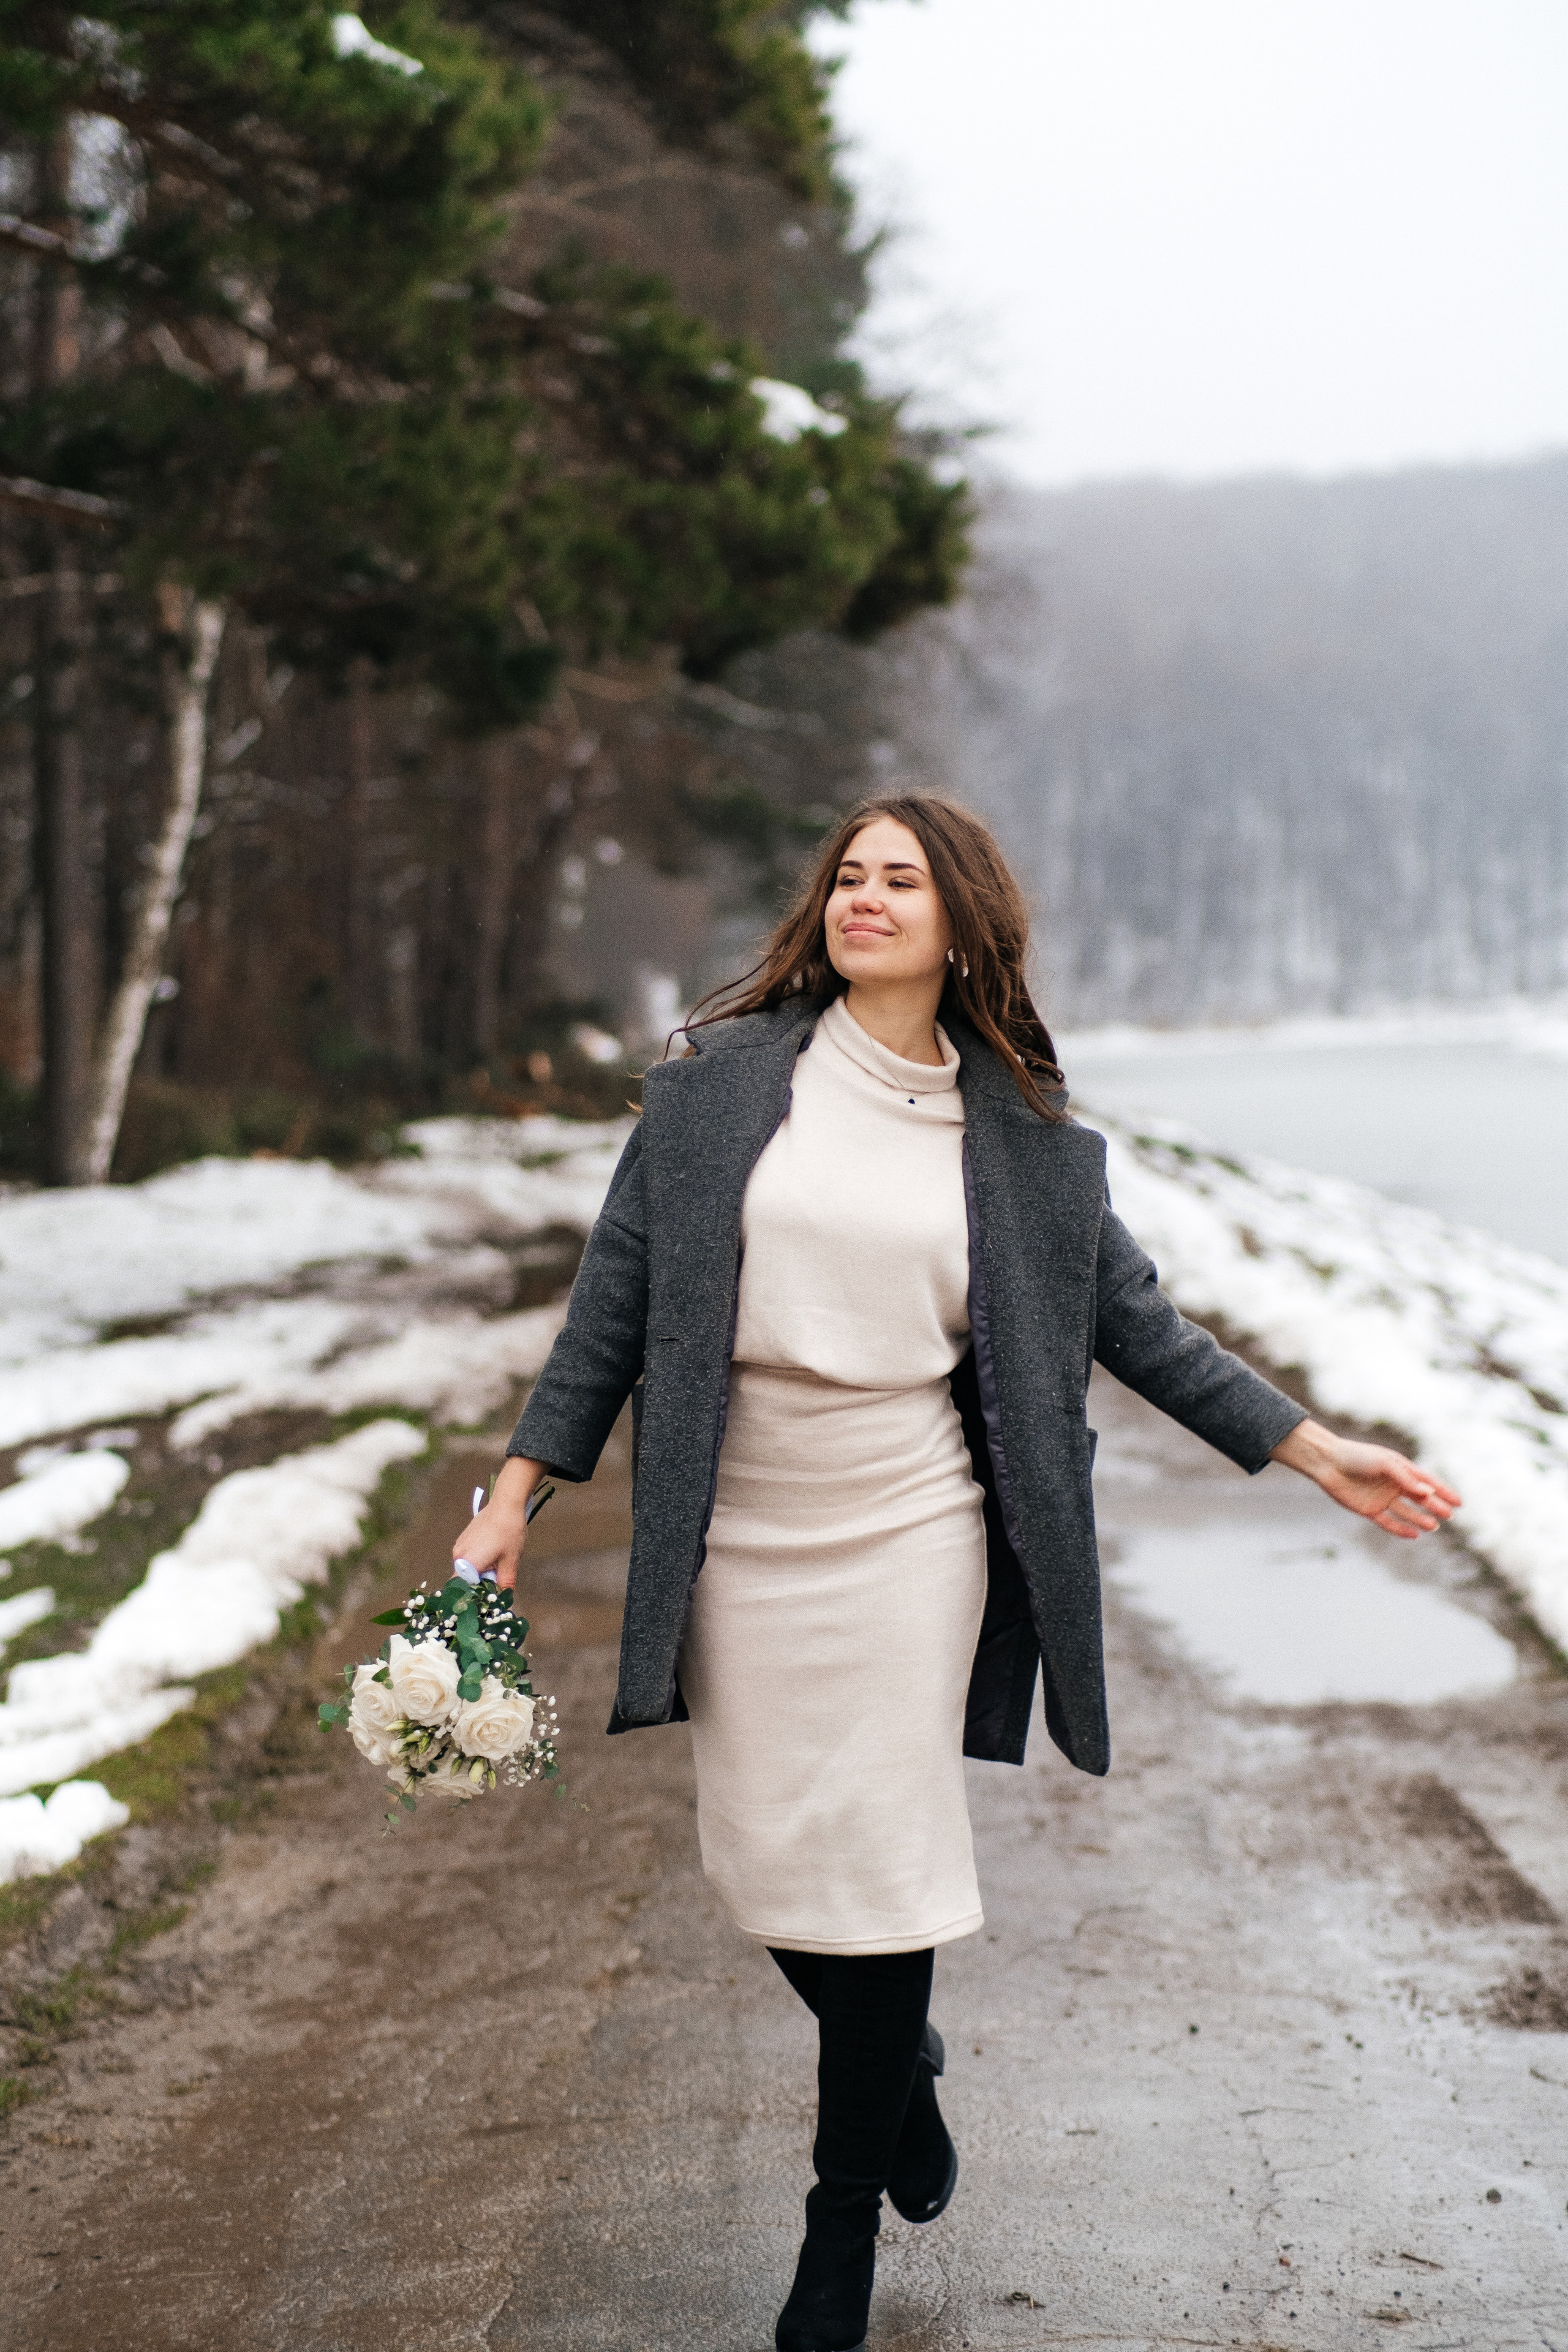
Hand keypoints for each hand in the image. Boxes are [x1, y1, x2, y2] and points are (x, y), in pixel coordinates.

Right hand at [452, 1456, 544, 1591]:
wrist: (506, 1504)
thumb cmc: (508, 1531)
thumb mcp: (510, 1561)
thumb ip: (505, 1583)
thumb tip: (504, 1599)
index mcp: (467, 1564)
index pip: (462, 1590)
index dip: (473, 1597)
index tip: (486, 1599)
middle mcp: (458, 1556)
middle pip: (465, 1580)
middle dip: (481, 1583)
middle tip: (498, 1579)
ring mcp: (460, 1546)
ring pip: (468, 1568)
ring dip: (481, 1571)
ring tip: (498, 1563)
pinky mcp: (464, 1538)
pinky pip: (469, 1557)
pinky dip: (479, 1560)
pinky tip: (494, 1553)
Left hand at [1271, 1418, 1460, 1538]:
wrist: (1328, 1463)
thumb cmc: (1357, 1457)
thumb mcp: (1385, 1464)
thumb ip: (1406, 1479)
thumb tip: (1429, 1493)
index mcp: (1400, 1470)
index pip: (1428, 1482)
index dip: (1444, 1492)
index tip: (1459, 1503)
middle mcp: (1394, 1485)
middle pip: (1420, 1499)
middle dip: (1435, 1506)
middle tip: (1449, 1516)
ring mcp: (1382, 1498)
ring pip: (1407, 1512)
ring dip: (1421, 1519)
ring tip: (1434, 1526)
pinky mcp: (1369, 1510)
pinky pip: (1389, 1522)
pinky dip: (1401, 1529)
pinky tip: (1415, 1534)